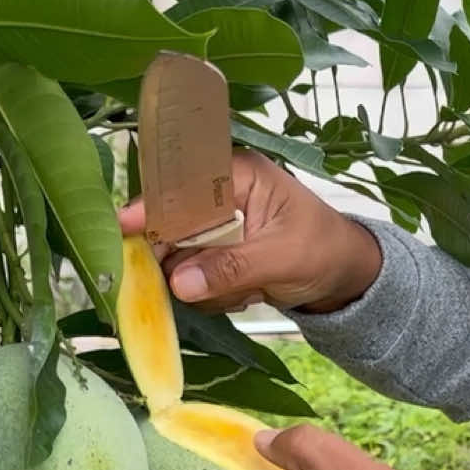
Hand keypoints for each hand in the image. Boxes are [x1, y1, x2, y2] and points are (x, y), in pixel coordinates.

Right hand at [119, 149, 381, 314]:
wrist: (345, 276)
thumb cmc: (325, 250)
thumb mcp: (283, 258)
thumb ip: (232, 268)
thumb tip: (179, 282)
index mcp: (236, 175)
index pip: (181, 186)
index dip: (151, 208)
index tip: (124, 229)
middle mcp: (217, 196)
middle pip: (168, 225)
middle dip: (181, 261)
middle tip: (202, 286)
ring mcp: (214, 228)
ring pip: (177, 259)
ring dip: (205, 284)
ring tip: (249, 288)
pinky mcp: (214, 255)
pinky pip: (192, 279)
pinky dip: (214, 294)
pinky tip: (248, 293)